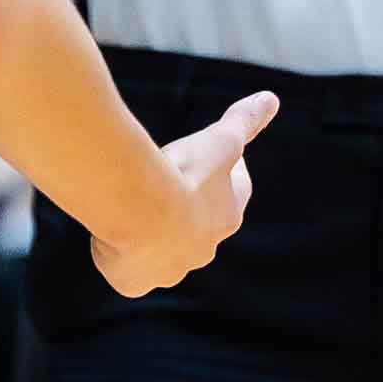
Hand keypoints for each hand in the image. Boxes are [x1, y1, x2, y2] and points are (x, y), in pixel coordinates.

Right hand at [94, 89, 276, 297]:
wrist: (141, 209)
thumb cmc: (184, 173)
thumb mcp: (219, 140)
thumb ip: (244, 121)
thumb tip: (271, 98)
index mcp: (227, 217)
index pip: (234, 192)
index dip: (226, 173)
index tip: (211, 156)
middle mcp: (202, 250)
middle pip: (196, 227)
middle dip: (185, 209)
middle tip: (164, 183)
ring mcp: (168, 271)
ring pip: (161, 254)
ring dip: (150, 236)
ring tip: (130, 211)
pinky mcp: (135, 283)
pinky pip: (130, 275)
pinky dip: (121, 261)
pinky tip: (111, 240)